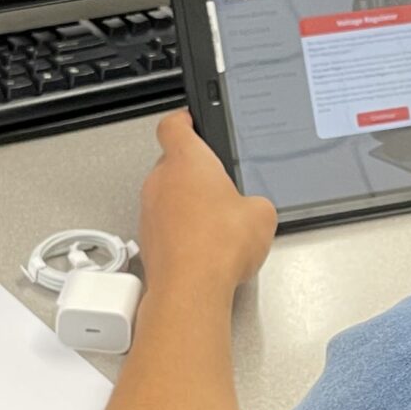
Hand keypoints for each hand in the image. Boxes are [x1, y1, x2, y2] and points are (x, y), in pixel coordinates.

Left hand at [139, 112, 276, 300]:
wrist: (191, 288)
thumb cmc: (219, 245)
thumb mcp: (262, 214)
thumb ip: (256, 201)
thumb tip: (253, 209)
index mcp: (187, 160)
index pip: (174, 124)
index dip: (185, 121)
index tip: (193, 121)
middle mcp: (161, 180)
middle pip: (173, 162)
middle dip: (196, 173)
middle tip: (220, 185)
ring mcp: (149, 210)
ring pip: (168, 195)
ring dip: (187, 203)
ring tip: (216, 223)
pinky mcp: (148, 238)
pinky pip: (165, 224)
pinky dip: (181, 229)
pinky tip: (204, 246)